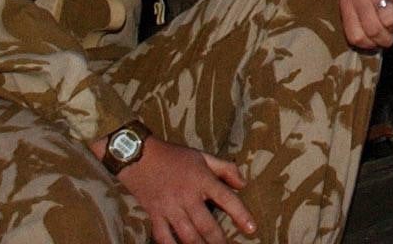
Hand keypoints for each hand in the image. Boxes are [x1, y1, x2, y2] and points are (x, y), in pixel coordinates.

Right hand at [107, 136, 254, 243]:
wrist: (139, 156)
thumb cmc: (174, 156)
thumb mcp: (202, 157)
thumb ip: (225, 169)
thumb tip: (243, 184)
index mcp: (202, 180)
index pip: (226, 198)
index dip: (241, 215)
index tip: (252, 229)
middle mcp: (187, 196)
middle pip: (207, 224)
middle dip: (219, 241)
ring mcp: (170, 208)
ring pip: (187, 235)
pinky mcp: (155, 215)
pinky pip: (164, 237)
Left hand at [339, 0, 392, 49]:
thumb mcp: (359, 6)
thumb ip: (360, 25)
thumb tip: (372, 47)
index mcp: (347, 2)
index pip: (355, 37)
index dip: (370, 45)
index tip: (377, 42)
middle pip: (374, 31)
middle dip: (386, 39)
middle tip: (391, 35)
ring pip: (390, 21)